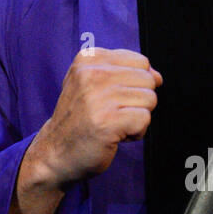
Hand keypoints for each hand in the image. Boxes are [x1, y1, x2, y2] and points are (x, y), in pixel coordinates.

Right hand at [23, 47, 161, 190]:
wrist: (54, 153)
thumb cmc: (80, 119)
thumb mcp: (92, 84)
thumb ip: (125, 73)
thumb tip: (158, 77)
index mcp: (88, 59)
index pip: (141, 62)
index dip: (136, 84)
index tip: (114, 98)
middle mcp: (92, 74)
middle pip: (148, 80)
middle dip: (139, 101)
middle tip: (113, 114)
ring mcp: (98, 98)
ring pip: (149, 100)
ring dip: (137, 118)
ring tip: (113, 124)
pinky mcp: (107, 122)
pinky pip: (145, 120)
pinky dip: (136, 132)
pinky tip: (115, 136)